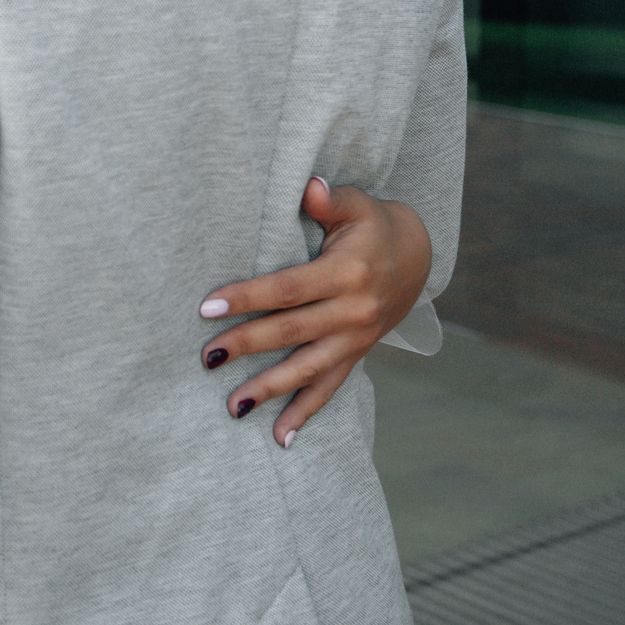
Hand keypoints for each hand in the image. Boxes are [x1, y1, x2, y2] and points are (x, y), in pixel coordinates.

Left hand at [198, 178, 431, 447]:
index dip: (248, 297)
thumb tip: (309, 186)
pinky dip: (305, 414)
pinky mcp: (356, 355)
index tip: (208, 307)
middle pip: (292, 332)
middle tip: (207, 356)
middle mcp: (353, 311)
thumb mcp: (357, 204)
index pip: (289, 289)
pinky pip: (330, 388)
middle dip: (248, 345)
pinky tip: (280, 438)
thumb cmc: (372, 225)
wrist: (416, 257)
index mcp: (347, 273)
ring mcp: (356, 339)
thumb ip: (330, 200)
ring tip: (232, 407)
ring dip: (270, 390)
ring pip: (308, 369)